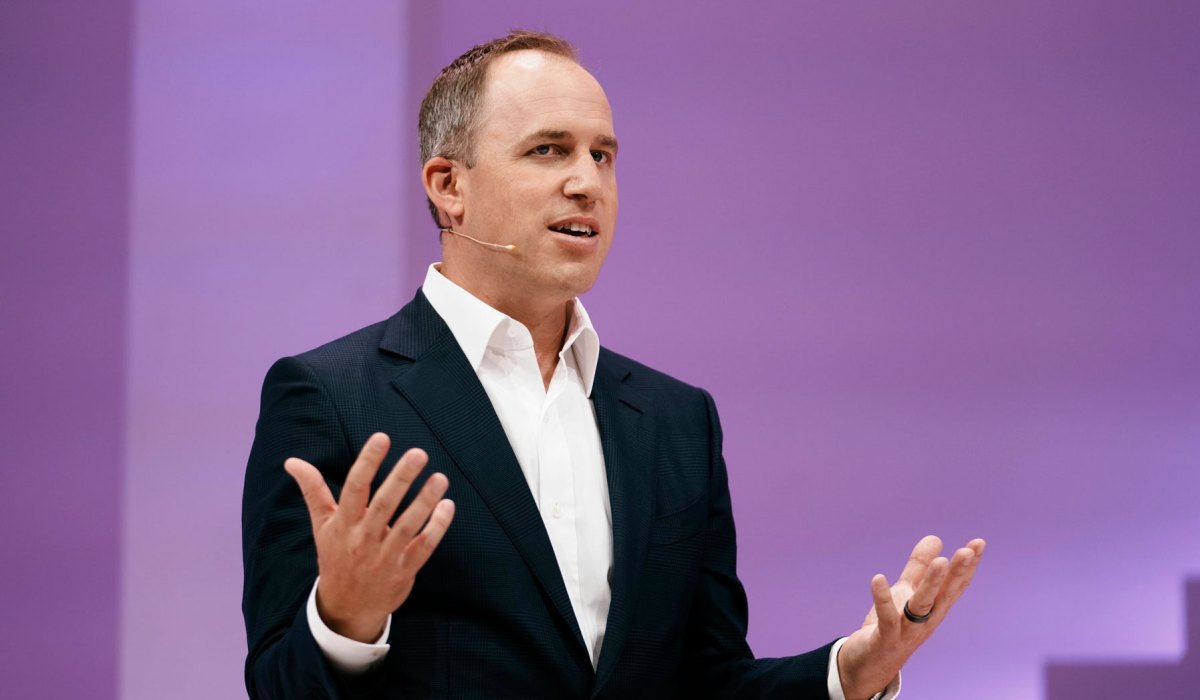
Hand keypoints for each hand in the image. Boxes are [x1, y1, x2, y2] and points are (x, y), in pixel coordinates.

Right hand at [285, 433, 455, 642]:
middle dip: (401, 478)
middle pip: (383, 505)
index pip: (354, 488)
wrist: (346, 608)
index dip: (367, 462)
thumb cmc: (336, 557)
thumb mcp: (322, 525)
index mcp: (343, 525)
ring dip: (425, 501)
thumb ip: (313, 491)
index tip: (382, 438)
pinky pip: (424, 547)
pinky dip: (437, 527)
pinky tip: (447, 505)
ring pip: (408, 526)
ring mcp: (385, 557)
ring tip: (440, 478)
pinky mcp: (404, 570)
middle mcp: (363, 539)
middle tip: (418, 453)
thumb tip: (292, 462)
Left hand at [836, 535, 985, 699]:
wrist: (871, 665)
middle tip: (967, 551)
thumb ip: (919, 567)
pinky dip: (882, 598)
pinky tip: (878, 578)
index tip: (979, 543)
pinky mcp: (885, 638)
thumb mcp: (906, 592)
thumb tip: (936, 538)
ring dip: (932, 584)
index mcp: (933, 608)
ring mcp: (907, 630)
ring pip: (922, 606)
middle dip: (956, 573)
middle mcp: (926, 620)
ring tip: (940, 561)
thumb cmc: (893, 625)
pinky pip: (885, 617)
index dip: (968, 566)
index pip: (955, 586)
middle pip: (944, 595)